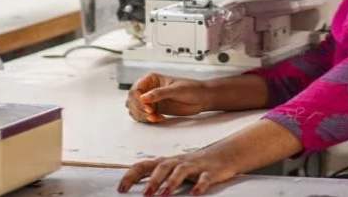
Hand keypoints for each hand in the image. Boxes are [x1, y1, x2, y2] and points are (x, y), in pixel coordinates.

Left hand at [117, 151, 236, 195]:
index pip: (145, 165)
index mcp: (167, 162)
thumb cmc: (194, 165)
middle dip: (153, 180)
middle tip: (145, 195)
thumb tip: (133, 186)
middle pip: (163, 166)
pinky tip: (194, 194)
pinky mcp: (210, 172)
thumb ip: (156, 175)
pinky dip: (199, 185)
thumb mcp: (174, 168)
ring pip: (181, 170)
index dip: (131, 176)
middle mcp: (179, 162)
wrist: (226, 153)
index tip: (121, 189)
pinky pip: (205, 178)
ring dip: (172, 182)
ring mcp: (195, 166)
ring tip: (164, 195)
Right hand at [126, 73, 212, 123]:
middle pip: (132, 100)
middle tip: (151, 114)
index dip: (137, 99)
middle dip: (139, 109)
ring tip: (155, 118)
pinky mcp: (155, 109)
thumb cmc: (192, 88)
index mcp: (151, 79)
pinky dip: (148, 120)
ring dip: (142, 116)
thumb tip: (144, 98)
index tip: (147, 107)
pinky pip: (143, 116)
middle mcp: (149, 89)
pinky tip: (159, 119)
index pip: (135, 89)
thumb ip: (159, 94)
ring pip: (135, 109)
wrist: (202, 98)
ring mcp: (151, 100)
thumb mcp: (176, 90)